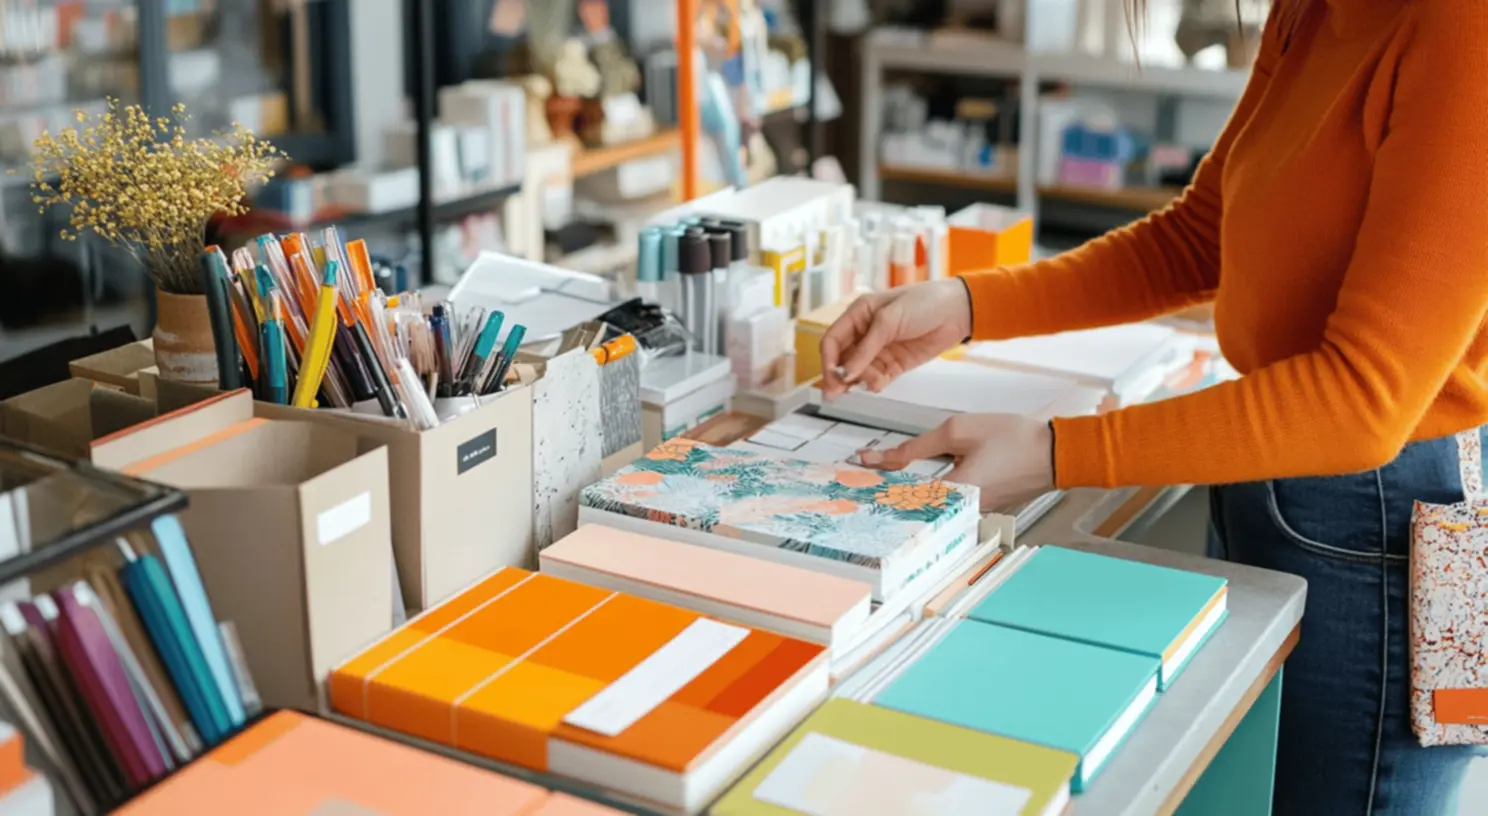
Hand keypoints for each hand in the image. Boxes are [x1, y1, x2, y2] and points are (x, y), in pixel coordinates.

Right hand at [819, 279, 971, 398]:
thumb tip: (845, 373)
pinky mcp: (895, 363)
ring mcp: (880, 349)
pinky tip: (880, 384)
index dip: (828, 360)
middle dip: (839, 376)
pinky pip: (877, 377)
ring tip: (874, 383)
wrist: (958, 311)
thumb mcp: (890, 320)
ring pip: (859, 371)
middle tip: (837, 394)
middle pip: (842, 359)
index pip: (832, 341)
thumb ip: (866, 348)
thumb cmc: (924, 303)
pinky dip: (875, 383)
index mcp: (858, 314)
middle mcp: (865, 333)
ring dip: (861, 380)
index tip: (833, 378)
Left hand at [858, 413, 1054, 511]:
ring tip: (882, 477)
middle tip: (863, 477)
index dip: (877, 482)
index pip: (905, 494)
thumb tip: (890, 455)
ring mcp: (973, 511)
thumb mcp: (960, 430)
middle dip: (887, 489)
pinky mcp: (980, 506)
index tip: (858, 471)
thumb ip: (920, 445)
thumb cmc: (1017, 439)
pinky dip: (928, 490)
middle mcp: (964, 509)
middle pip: (914, 504)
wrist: (1055, 452)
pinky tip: (913, 479)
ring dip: (907, 490)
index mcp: (957, 492)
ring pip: (930, 504)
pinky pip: (947, 500)